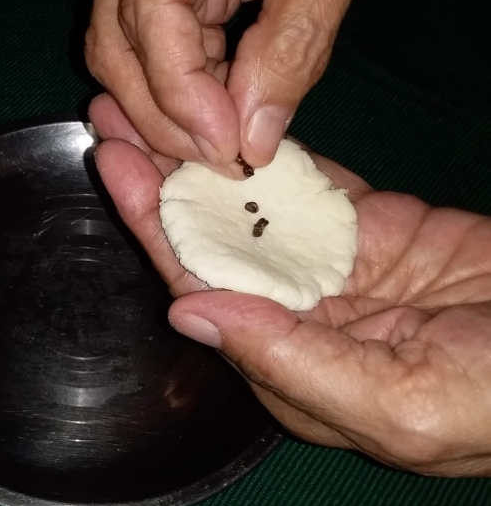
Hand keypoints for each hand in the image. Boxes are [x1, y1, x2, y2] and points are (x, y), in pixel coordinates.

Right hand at [85, 0, 432, 166]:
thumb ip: (296, 37)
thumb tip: (252, 135)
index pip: (146, 11)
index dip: (179, 91)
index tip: (228, 148)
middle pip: (114, 34)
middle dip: (158, 110)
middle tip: (218, 160)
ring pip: (130, 40)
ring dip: (171, 101)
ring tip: (226, 140)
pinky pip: (167, 30)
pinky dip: (193, 77)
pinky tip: (226, 106)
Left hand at [90, 94, 490, 475]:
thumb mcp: (395, 403)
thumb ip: (289, 361)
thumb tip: (188, 313)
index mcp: (287, 365)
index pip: (201, 290)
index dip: (153, 230)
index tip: (114, 166)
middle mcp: (296, 315)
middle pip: (210, 241)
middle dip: (158, 181)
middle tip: (111, 114)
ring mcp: (332, 268)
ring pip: (250, 208)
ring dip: (200, 158)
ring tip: (151, 102)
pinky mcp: (371, 229)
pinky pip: (309, 186)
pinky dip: (267, 153)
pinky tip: (224, 116)